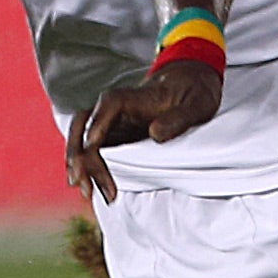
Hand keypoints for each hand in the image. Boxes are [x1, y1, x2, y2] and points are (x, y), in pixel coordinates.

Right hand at [65, 60, 222, 202]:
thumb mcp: (197, 104)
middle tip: (85, 182)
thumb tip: (155, 133)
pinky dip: (87, 168)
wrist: (188, 86)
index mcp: (134, 96)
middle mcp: (114, 108)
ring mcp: (110, 122)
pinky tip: (90, 187)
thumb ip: (178, 119)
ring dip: (80, 165)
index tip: (91, 146)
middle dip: (80, 153)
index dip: (96, 124)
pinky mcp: (112, 136)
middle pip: (84, 125)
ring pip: (82, 140)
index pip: (108, 105)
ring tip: (87, 192)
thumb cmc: (193, 94)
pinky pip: (91, 151)